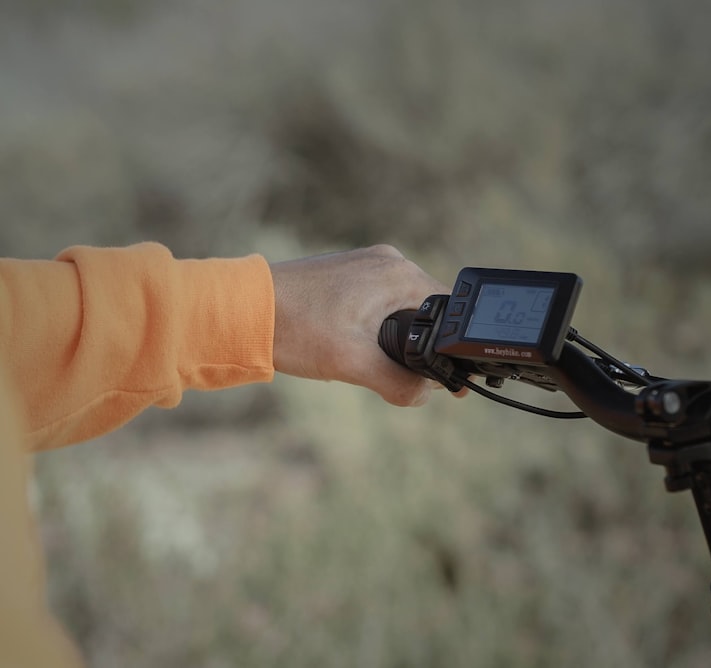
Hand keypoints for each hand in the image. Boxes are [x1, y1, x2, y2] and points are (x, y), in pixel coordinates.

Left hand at [270, 244, 450, 406]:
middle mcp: (388, 262)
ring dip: (400, 338)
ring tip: (378, 365)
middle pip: (428, 310)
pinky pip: (380, 302)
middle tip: (410, 380)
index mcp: (399, 275)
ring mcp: (366, 264)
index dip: (453, 346)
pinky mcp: (347, 273)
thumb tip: (425, 395)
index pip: (449, 310)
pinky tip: (360, 347)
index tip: (450, 377)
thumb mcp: (353, 363)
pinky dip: (379, 327)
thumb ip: (398, 383)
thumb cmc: (295, 329)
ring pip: (403, 308)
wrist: (240, 310)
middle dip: (424, 345)